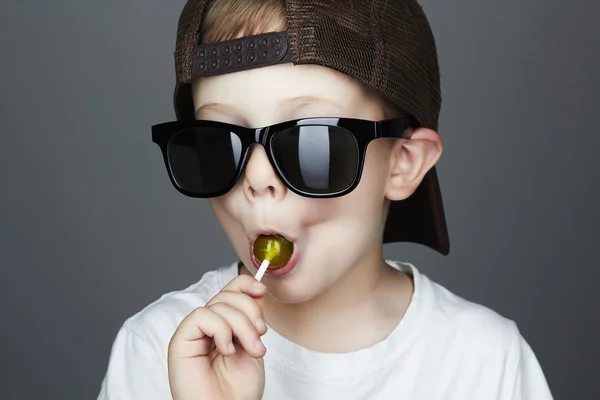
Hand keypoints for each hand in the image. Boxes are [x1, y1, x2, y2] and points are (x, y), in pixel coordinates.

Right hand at [168, 274, 267, 399]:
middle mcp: (207, 327)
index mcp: (223, 326)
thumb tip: (256, 290)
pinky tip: (227, 349)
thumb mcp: (253, 345)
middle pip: (227, 295)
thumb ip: (251, 319)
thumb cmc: (239, 390)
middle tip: (260, 336)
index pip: (230, 290)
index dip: (245, 284)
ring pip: (218, 304)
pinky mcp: (180, 342)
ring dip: (241, 325)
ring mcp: (193, 334)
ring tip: (250, 349)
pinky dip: (221, 329)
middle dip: (250, 311)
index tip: (262, 291)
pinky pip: (201, 316)